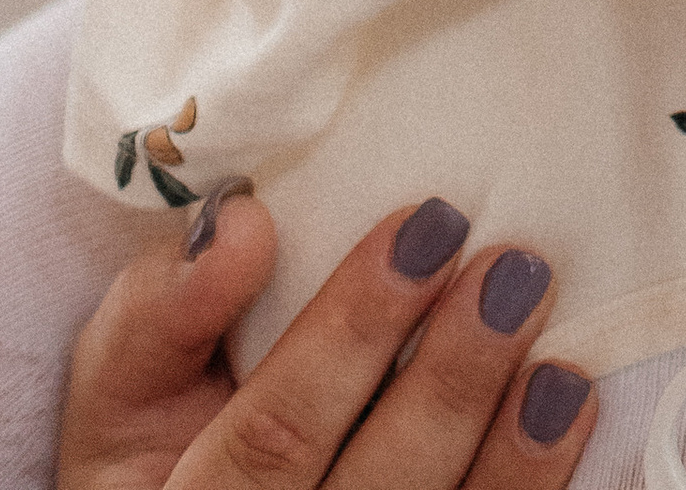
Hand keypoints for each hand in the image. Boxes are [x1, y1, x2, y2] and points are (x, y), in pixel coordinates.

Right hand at [57, 189, 597, 489]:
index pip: (269, 439)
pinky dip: (527, 489)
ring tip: (557, 359)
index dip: (349, 337)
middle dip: (448, 383)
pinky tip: (563, 417)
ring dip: (509, 453)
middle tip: (511, 271)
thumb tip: (243, 222)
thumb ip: (162, 313)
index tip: (427, 228)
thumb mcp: (122, 393)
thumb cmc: (158, 448)